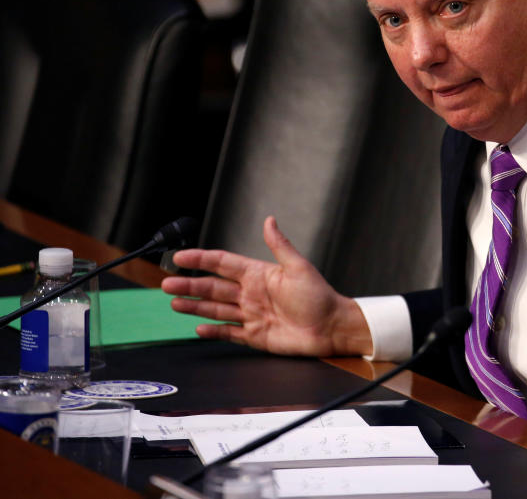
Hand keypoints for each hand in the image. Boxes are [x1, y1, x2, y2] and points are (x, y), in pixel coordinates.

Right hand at [161, 216, 371, 356]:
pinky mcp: (255, 336)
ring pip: (216, 309)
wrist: (331, 328)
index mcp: (259, 274)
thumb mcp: (298, 267)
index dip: (201, 259)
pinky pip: (229, 332)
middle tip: (166, 283)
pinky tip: (198, 327)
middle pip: (213, 287)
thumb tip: (269, 219)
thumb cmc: (319, 296)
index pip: (223, 264)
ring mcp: (251, 315)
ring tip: (174, 302)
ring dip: (195, 305)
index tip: (180, 257)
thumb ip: (279, 245)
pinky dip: (213, 331)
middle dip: (190, 285)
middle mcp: (251, 294)